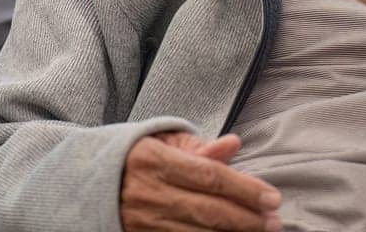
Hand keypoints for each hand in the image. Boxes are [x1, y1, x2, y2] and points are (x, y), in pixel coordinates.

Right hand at [120, 132, 281, 231]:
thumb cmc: (138, 157)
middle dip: (247, 219)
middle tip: (275, 223)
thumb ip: (202, 147)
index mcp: (157, 160)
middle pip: (209, 210)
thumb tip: (235, 144)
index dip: (245, 189)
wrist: (90, 181)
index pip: (210, 177)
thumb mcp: (164, 141)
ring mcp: (146, 221)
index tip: (273, 198)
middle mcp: (151, 193)